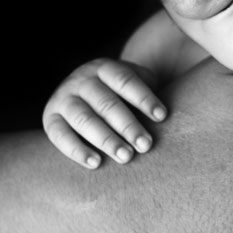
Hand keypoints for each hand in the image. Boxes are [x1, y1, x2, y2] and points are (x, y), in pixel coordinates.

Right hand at [42, 58, 166, 167]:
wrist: (83, 98)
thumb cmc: (123, 98)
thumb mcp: (136, 85)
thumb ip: (151, 94)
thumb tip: (182, 111)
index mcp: (105, 68)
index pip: (125, 80)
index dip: (143, 98)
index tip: (162, 117)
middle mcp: (81, 79)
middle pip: (106, 102)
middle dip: (128, 125)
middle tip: (146, 146)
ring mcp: (63, 98)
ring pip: (83, 118)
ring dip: (106, 139)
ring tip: (126, 158)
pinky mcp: (49, 118)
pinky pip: (59, 135)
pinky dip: (76, 150)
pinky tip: (96, 164)